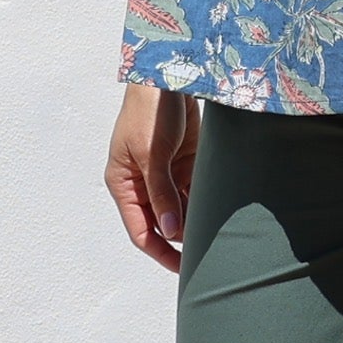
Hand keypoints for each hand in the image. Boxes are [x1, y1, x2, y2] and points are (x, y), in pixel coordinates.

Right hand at [104, 84, 200, 272]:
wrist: (169, 74)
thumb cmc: (149, 111)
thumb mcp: (151, 153)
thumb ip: (161, 191)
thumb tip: (169, 229)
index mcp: (124, 184)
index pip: (140, 230)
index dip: (160, 251)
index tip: (182, 268)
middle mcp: (143, 183)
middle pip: (161, 222)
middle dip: (180, 239)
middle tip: (206, 256)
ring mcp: (165, 172)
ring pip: (180, 208)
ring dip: (195, 220)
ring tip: (217, 236)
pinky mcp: (185, 161)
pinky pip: (193, 189)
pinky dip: (203, 200)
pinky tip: (218, 211)